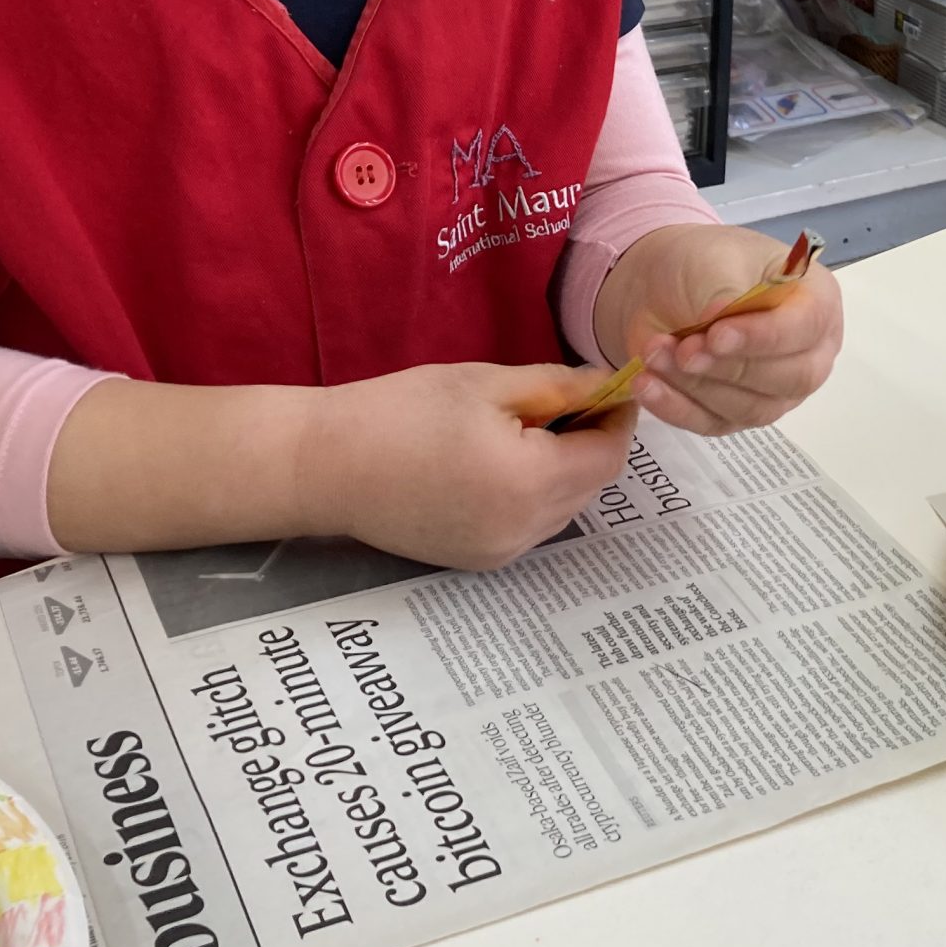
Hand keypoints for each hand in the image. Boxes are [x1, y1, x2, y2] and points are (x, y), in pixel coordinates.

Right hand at [303, 363, 637, 570]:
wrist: (326, 467)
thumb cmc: (402, 412)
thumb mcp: (486, 384)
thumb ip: (558, 387)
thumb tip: (609, 384)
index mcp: (530, 481)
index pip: (608, 457)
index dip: (619, 420)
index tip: (614, 389)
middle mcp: (524, 529)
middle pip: (592, 486)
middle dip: (593, 443)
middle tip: (576, 401)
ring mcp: (501, 552)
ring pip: (565, 509)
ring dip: (567, 471)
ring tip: (537, 429)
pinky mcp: (478, 561)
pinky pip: (532, 527)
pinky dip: (536, 495)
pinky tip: (506, 463)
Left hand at [595, 224, 842, 435]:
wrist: (660, 286)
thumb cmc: (701, 263)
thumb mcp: (714, 259)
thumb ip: (725, 289)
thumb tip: (721, 316)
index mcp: (816, 300)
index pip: (808, 327)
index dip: (764, 336)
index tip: (716, 334)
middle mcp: (808, 351)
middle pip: (789, 378)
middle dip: (730, 366)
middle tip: (684, 349)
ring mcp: (775, 390)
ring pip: (750, 408)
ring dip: (696, 385)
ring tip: (654, 353)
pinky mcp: (735, 415)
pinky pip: (713, 423)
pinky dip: (676, 407)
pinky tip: (646, 384)